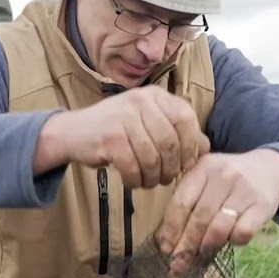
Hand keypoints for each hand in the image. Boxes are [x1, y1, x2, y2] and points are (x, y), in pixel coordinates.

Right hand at [37, 86, 209, 187]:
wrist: (72, 133)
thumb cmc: (116, 131)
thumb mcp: (149, 124)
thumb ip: (177, 132)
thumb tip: (205, 146)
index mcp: (155, 95)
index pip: (185, 119)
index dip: (190, 146)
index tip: (186, 164)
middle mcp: (140, 101)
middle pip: (170, 142)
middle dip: (171, 167)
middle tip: (165, 179)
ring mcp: (124, 117)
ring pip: (153, 157)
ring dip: (153, 177)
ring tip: (148, 182)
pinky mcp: (110, 137)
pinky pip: (133, 166)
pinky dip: (136, 180)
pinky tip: (133, 181)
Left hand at [157, 151, 278, 273]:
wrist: (267, 171)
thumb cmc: (227, 182)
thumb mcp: (206, 181)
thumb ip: (188, 203)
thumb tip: (168, 242)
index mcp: (204, 168)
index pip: (182, 202)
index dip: (171, 228)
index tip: (166, 248)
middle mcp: (224, 175)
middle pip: (199, 217)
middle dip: (186, 245)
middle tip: (178, 264)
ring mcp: (245, 190)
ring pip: (220, 227)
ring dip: (206, 246)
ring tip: (200, 257)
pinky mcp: (263, 205)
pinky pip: (243, 232)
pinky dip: (233, 241)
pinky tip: (230, 241)